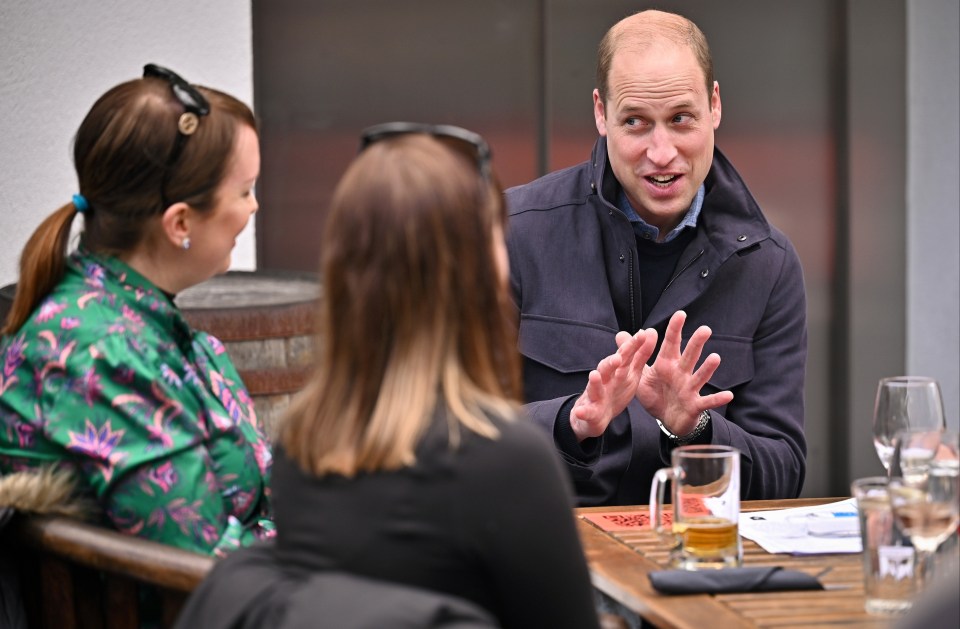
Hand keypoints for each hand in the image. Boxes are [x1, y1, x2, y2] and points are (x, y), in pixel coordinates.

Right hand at [569, 328, 656, 440]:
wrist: (592, 415)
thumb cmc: (613, 391)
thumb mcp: (630, 374)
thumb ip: (640, 355)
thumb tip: (649, 331)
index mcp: (617, 372)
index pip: (624, 356)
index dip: (632, 346)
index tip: (641, 335)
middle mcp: (604, 380)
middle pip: (607, 369)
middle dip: (611, 362)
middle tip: (618, 358)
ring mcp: (595, 395)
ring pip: (594, 387)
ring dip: (594, 382)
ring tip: (594, 375)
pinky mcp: (589, 412)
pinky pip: (586, 412)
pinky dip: (582, 412)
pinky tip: (580, 411)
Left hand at [636, 310, 733, 435]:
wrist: (666, 418)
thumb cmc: (657, 393)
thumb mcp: (641, 373)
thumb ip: (634, 354)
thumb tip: (621, 333)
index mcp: (667, 364)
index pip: (671, 343)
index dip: (675, 329)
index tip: (680, 313)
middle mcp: (681, 373)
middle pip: (689, 356)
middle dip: (696, 343)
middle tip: (704, 329)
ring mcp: (690, 388)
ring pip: (700, 376)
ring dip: (707, 368)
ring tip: (715, 358)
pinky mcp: (695, 404)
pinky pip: (707, 402)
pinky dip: (717, 399)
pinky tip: (729, 395)